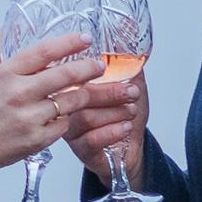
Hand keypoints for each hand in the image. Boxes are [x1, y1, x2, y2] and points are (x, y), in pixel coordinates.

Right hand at [0, 31, 101, 179]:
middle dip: (88, 68)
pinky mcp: (37, 139)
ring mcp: (29, 118)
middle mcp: (18, 94)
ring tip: (85, 90)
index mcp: (6, 74)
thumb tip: (8, 26)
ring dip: (82, 94)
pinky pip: (64, 124)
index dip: (68, 43)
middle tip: (98, 65)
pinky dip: (66, 118)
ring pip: (70, 101)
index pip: (44, 52)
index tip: (85, 38)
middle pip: (65, 75)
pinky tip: (61, 114)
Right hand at [62, 67, 147, 186]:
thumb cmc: (125, 115)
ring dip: (114, 113)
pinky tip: (125, 127)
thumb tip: (132, 52)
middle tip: (131, 92)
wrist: (131, 146)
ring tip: (131, 111)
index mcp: (76, 89)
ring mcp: (72, 130)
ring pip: (86, 118)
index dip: (86, 70)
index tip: (105, 67)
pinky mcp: (80, 149)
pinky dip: (112, 132)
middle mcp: (69, 109)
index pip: (71, 77)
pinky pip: (91, 140)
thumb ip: (129, 69)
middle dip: (110, 93)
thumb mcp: (130, 86)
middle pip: (79, 97)